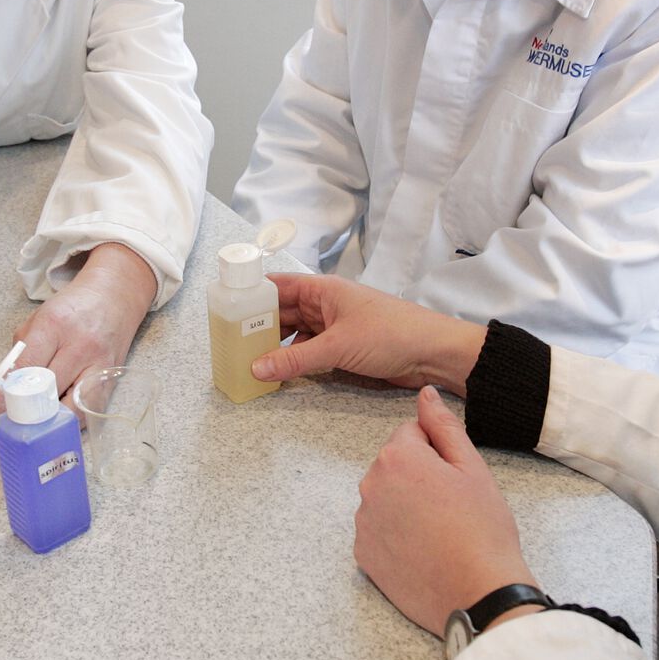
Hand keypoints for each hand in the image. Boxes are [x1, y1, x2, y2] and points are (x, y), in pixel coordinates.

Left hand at [0, 243, 155, 444]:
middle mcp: (80, 347)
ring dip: (45, 426)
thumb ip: (19, 353)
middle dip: (16, 417)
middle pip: (45, 393)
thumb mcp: (38, 319)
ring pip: (71, 409)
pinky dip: (67, 421)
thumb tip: (0, 389)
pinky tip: (51, 425)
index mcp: (54, 326)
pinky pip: (88, 411)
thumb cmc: (73, 307)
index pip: (23, 369)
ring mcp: (99, 365)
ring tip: (23, 434)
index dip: (0, 398)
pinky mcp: (111, 379)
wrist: (115, 295)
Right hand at [252, 274, 486, 394]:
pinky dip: (294, 362)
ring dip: (275, 347)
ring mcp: (334, 327)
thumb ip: (295, 359)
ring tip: (247, 361)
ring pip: (295, 335)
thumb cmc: (391, 334)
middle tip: (230, 343)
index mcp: (323, 290)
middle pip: (282, 313)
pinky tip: (277, 373)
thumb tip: (256, 367)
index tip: (225, 308)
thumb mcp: (338, 347)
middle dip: (258, 327)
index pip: (278, 286)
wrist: (433, 354)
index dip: (251, 294)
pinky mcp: (343, 349)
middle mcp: (326, 305)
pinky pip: (310, 353)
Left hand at [355, 386, 537, 635]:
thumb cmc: (482, 529)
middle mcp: (370, 486)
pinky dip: (396, 534)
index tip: (455, 480)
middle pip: (394, 465)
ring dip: (406, 505)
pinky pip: (378, 530)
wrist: (478, 593)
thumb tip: (425, 394)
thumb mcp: (471, 467)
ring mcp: (363, 523)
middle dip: (418, 477)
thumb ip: (443, 425)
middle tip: (451, 506)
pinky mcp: (363, 555)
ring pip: (386, 497)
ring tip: (439, 530)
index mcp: (397, 457)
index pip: (412, 434)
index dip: (438, 453)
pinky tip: (423, 549)